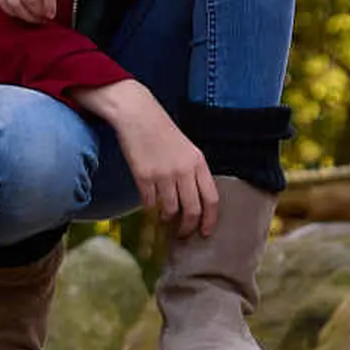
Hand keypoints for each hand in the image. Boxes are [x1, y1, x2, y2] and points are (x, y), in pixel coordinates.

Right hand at [89, 81, 216, 238]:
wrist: (138, 115)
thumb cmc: (162, 131)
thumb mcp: (186, 149)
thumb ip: (193, 172)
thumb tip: (195, 201)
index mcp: (198, 162)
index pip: (211, 198)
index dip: (210, 219)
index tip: (205, 232)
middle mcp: (183, 170)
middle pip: (192, 209)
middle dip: (189, 227)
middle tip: (184, 234)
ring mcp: (163, 175)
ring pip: (170, 209)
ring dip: (168, 218)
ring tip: (165, 219)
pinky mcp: (144, 177)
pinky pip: (149, 202)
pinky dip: (150, 207)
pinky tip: (149, 204)